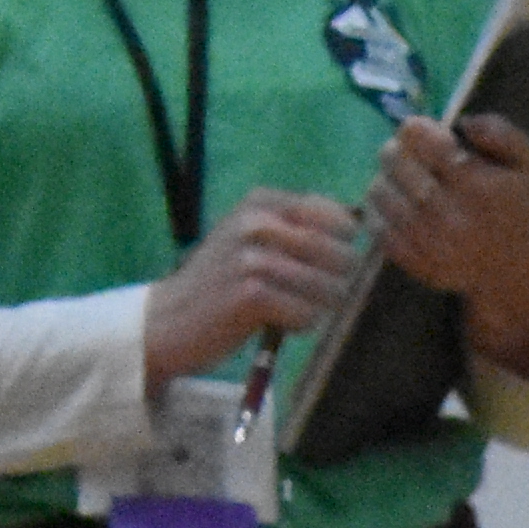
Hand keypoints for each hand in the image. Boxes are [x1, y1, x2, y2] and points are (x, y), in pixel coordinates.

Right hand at [140, 188, 361, 380]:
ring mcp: (252, 258)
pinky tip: (276, 322)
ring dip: (319, 308)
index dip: (343, 247)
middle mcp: (256, 223)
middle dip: (337, 282)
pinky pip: (308, 314)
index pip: (337, 218)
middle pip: (341, 254)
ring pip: (329, 287)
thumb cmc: (223, 281)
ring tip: (289, 308)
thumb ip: (298, 227)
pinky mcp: (251, 295)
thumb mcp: (253, 238)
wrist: (169, 317)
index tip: (323, 264)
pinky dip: (301, 325)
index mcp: (260, 202)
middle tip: (309, 295)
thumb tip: (359, 225)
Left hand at [366, 114, 528, 376]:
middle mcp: (452, 217)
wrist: (517, 269)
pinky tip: (398, 209)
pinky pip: (377, 226)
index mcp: (477, 186)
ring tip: (402, 184)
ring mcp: (431, 244)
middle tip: (406, 157)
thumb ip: (502, 132)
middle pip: (393, 160)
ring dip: (385, 180)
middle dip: (396, 151)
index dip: (416, 129)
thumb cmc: (514, 205)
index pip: (419, 138)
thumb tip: (465, 124)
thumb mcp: (522, 163)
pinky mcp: (416, 264)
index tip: (425, 137)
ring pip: (379, 191)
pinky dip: (380, 212)